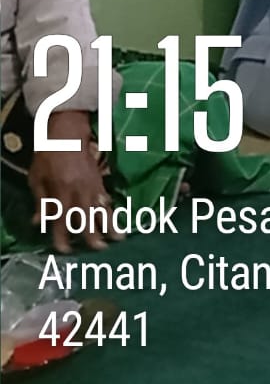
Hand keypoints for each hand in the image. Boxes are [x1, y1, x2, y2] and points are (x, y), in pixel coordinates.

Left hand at [30, 111, 119, 251]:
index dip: (62, 236)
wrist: (67, 133)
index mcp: (60, 190)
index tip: (65, 250)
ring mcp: (92, 184)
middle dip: (93, 234)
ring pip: (101, 208)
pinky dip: (110, 208)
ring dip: (110, 224)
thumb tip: (38, 222)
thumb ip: (39, 201)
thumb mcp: (36, 178)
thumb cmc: (48, 155)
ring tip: (119, 238)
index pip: (60, 218)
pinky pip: (105, 197)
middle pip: (86, 216)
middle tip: (100, 249)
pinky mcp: (99, 179)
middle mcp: (78, 190)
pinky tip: (117, 217)